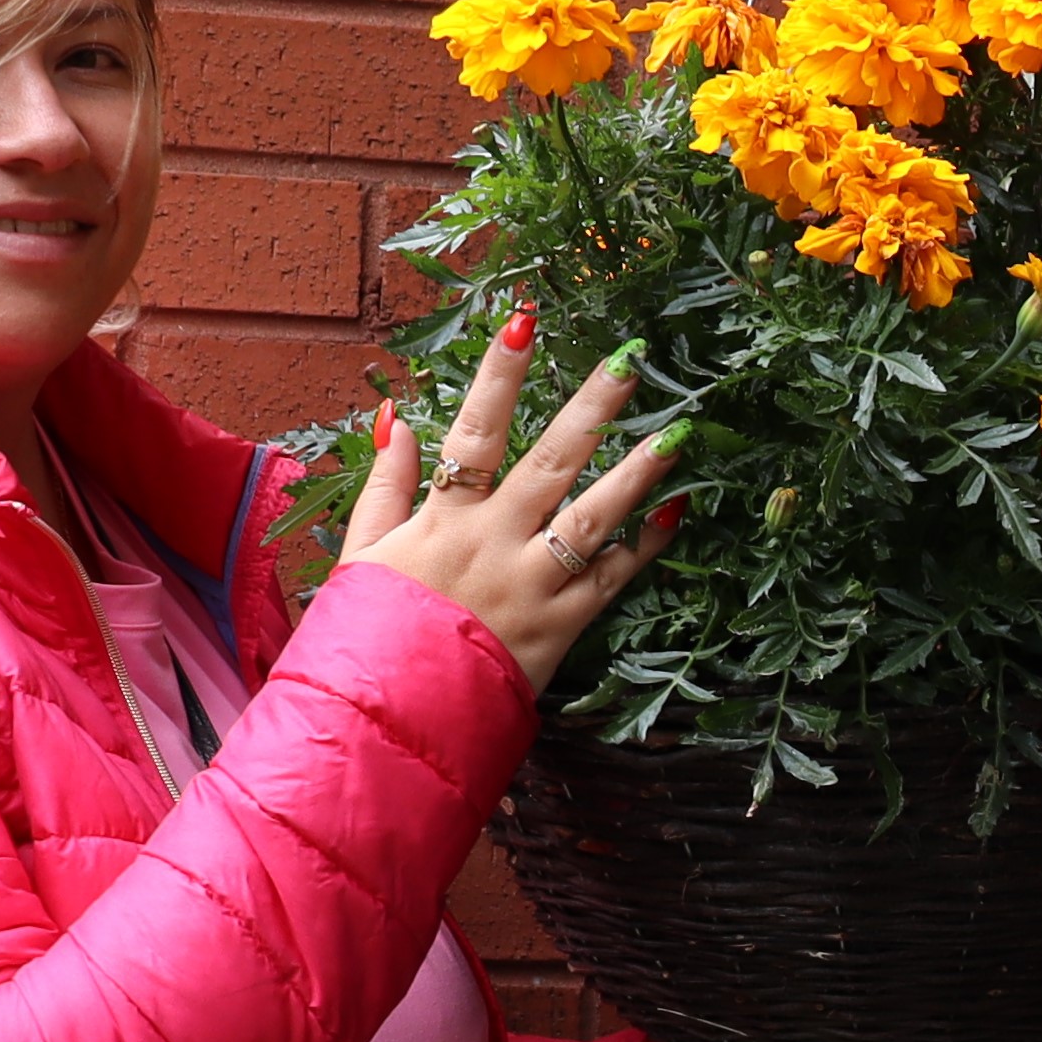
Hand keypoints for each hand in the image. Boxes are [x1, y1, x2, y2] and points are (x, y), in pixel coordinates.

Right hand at [346, 313, 678, 693]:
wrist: (389, 720)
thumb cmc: (371, 636)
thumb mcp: (363, 555)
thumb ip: (385, 485)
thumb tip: (395, 416)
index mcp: (443, 519)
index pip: (475, 431)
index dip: (499, 376)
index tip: (525, 321)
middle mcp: (493, 544)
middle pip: (550, 461)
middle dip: (592, 406)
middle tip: (632, 357)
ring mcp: (532, 585)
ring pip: (593, 518)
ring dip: (638, 473)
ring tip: (678, 431)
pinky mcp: (561, 629)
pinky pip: (611, 581)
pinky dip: (644, 547)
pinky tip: (676, 511)